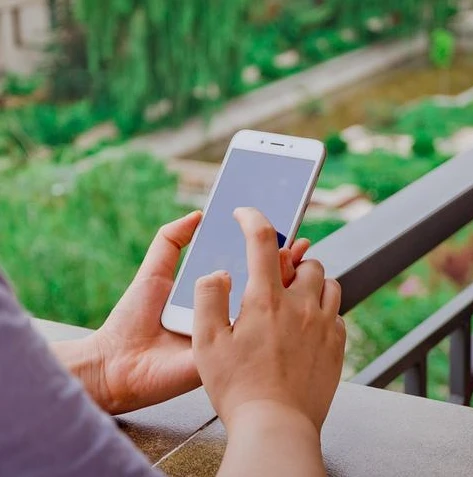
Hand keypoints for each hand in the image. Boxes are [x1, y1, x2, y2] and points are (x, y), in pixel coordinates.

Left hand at [52, 211, 309, 413]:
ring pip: (263, 310)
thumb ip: (172, 240)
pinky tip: (280, 296)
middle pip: (260, 286)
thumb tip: (198, 214)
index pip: (244, 267)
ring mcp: (229, 334)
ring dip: (283, 288)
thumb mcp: (155, 271)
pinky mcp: (228, 354)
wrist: (117, 362)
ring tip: (295, 262)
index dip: (263, 250)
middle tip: (297, 244)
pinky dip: (269, 318)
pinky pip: (251, 335)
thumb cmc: (133, 318)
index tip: (281, 231)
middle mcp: (224, 312)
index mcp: (211, 293)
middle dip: (282, 265)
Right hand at [193, 207, 345, 433]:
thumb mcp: (206, 342)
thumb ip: (208, 297)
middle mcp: (301, 305)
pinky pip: (336, 312)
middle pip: (306, 260)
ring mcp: (324, 325)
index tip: (245, 213)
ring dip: (310, 282)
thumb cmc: (238, 387)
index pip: (262, 240)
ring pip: (327, 282)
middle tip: (273, 276)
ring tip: (292, 299)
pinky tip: (306, 326)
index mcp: (266, 300)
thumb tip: (219, 273)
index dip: (251, 218)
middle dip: (289, 260)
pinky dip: (322, 309)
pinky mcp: (337, 345)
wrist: (276, 427)